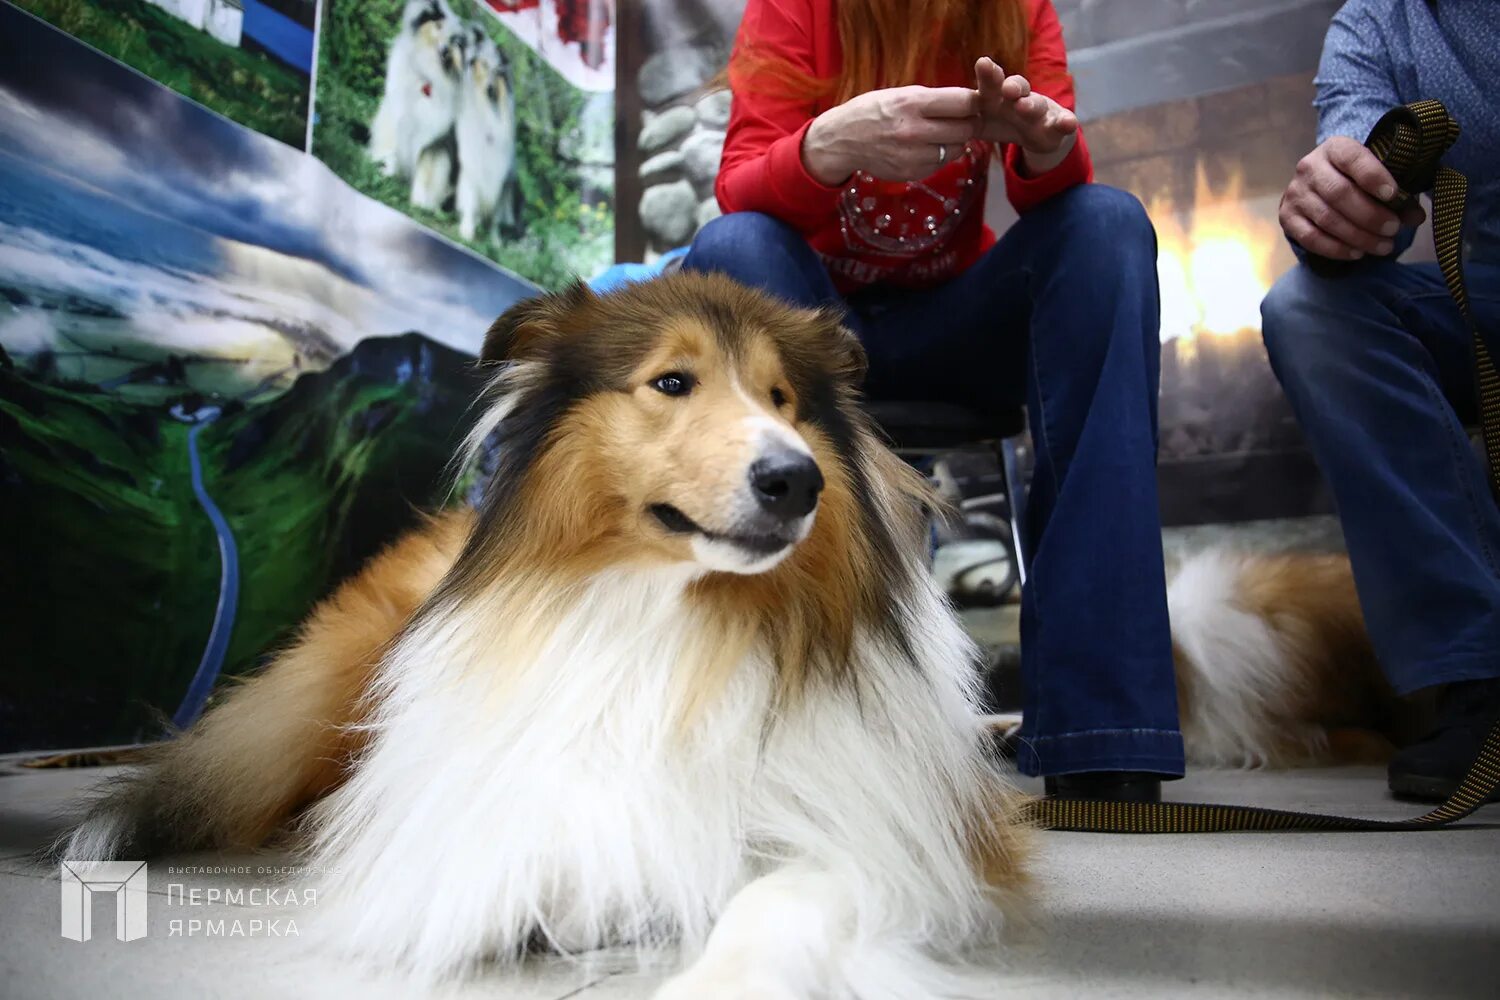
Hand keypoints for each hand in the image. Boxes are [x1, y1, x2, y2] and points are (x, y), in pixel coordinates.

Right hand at [801, 85, 979, 184]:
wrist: (842, 140)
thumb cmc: (874, 111)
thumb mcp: (901, 94)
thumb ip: (934, 99)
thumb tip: (969, 102)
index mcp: (912, 103)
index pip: (964, 103)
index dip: (973, 103)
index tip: (970, 103)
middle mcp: (913, 131)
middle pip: (966, 129)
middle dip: (968, 123)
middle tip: (962, 119)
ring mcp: (913, 155)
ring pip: (957, 149)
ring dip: (955, 141)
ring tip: (941, 133)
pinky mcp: (912, 173)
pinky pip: (941, 163)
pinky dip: (940, 155)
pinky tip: (925, 147)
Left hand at [972, 57, 1077, 173]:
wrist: (1036, 134)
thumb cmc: (1002, 122)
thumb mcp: (981, 121)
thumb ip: (962, 119)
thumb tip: (928, 124)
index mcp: (997, 97)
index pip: (990, 83)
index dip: (988, 75)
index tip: (982, 64)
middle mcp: (1019, 98)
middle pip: (1016, 87)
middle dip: (1012, 85)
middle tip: (1007, 88)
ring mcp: (1040, 110)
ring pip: (1037, 104)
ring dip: (1032, 104)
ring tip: (1026, 106)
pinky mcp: (1056, 124)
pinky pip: (1063, 123)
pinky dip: (1066, 123)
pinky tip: (1069, 123)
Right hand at [1279, 136, 1426, 259]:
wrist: (1320, 187)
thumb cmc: (1357, 179)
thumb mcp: (1378, 177)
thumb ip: (1398, 195)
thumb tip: (1415, 217)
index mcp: (1335, 148)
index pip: (1352, 159)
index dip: (1373, 176)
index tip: (1393, 195)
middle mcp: (1309, 167)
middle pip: (1339, 193)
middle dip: (1370, 215)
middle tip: (1393, 230)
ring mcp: (1295, 193)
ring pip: (1327, 218)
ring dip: (1358, 236)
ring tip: (1384, 246)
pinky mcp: (1287, 217)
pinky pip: (1310, 237)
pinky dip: (1336, 249)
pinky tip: (1357, 253)